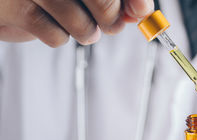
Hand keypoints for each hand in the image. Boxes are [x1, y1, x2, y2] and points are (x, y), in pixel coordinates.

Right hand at [0, 0, 153, 46]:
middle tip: (109, 24)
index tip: (141, 11)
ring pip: (82, 24)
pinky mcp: (12, 7)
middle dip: (111, 20)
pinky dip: (57, 36)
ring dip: (85, 32)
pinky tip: (46, 21)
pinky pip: (56, 36)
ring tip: (75, 21)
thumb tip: (141, 12)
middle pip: (104, 2)